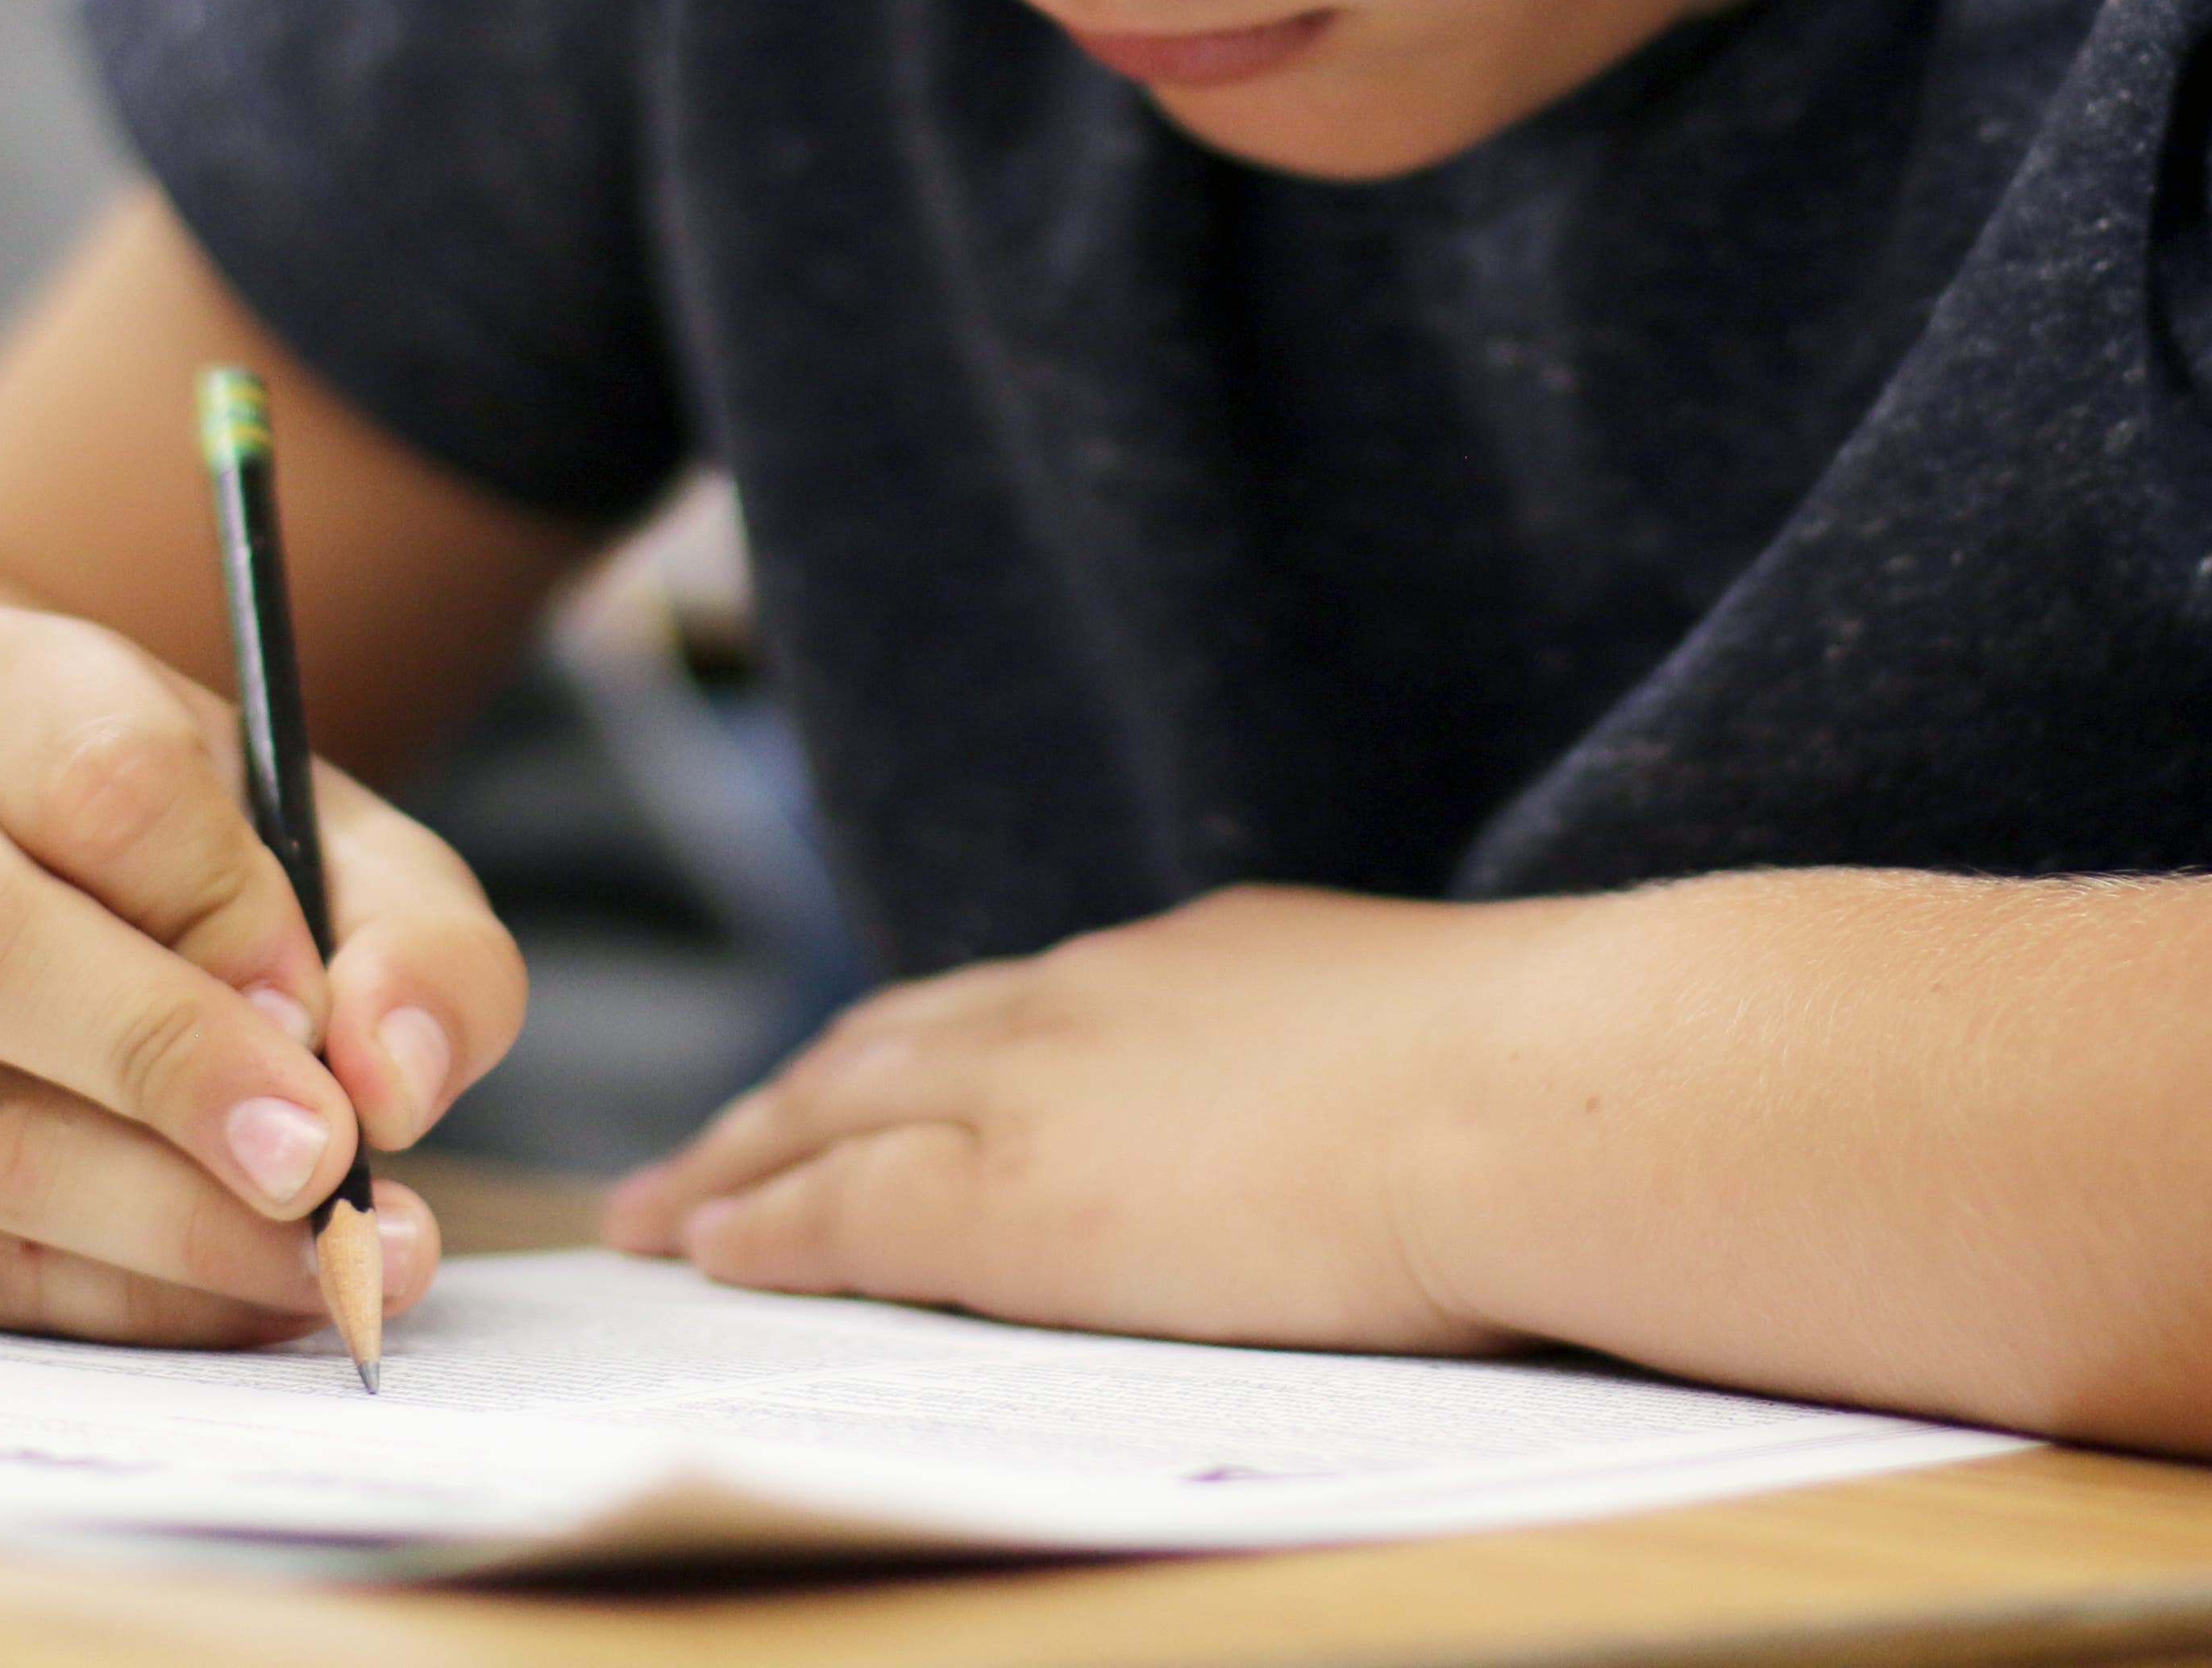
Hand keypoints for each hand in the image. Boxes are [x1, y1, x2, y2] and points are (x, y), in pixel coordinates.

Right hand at [0, 607, 526, 1342]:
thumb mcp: (352, 850)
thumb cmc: (217, 861)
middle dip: (170, 1072)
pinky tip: (249, 1295)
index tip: (320, 1005)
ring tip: (330, 1257)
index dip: (225, 907)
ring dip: (169, 1226)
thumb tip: (396, 1081)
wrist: (31, 888)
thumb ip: (421, 943)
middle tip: (324, 1165)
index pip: (100, 783)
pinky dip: (126, 1300)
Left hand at [604, 884, 1542, 1351]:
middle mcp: (1094, 1002)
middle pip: (894, 1042)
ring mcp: (1044, 1095)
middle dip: (794, 1095)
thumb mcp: (1438, 1040)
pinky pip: (844, 1215)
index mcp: (1201, 962)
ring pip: (835, 1115)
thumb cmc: (1549, 1084)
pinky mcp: (1014, 1210)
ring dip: (738, 1159)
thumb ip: (1372, 1064)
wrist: (1538, 1092)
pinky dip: (762, 1227)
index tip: (864, 1076)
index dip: (925, 1044)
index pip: (1022, 1004)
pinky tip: (705, 1249)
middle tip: (711, 1145)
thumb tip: (1413, 1100)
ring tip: (661, 1206)